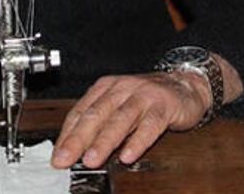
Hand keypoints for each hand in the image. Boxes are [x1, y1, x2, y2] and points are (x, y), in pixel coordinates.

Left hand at [52, 71, 210, 168]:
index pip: (80, 112)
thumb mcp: (119, 105)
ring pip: (119, 120)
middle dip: (77, 140)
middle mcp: (120, 89)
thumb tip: (76, 146)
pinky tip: (127, 155)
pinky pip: (149, 125)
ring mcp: (142, 96)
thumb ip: (101, 122)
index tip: (57, 155)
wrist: (186, 84)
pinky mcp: (163, 106)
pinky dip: (137, 141)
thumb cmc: (148, 98)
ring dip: (103, 142)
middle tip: (65, 159)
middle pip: (95, 115)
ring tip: (91, 159)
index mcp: (104, 88)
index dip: (67, 135)